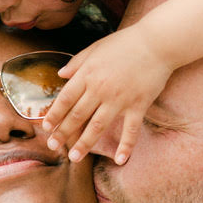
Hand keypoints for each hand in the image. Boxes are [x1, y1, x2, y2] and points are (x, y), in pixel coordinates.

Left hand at [41, 26, 172, 163]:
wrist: (157, 42)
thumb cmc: (126, 43)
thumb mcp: (96, 48)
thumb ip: (77, 62)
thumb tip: (60, 74)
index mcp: (88, 74)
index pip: (65, 99)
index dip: (54, 114)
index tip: (45, 128)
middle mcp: (100, 89)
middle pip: (77, 115)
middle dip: (63, 133)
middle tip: (53, 147)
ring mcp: (120, 99)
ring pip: (97, 126)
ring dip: (84, 144)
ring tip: (74, 158)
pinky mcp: (138, 105)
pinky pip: (130, 129)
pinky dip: (125, 146)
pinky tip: (119, 160)